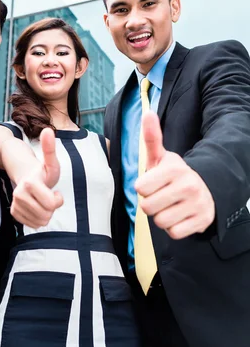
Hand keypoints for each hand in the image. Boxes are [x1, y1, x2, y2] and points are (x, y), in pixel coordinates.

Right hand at [11, 128, 62, 227]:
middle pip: (46, 215)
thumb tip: (48, 130)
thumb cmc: (42, 171)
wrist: (26, 176)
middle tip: (49, 196)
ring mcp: (15, 204)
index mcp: (30, 183)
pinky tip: (37, 207)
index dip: (58, 199)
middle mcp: (19, 194)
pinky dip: (38, 219)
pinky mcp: (14, 212)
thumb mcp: (51, 162)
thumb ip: (50, 149)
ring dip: (46, 213)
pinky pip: (32, 225)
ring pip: (40, 222)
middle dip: (52, 207)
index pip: (52, 204)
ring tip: (43, 201)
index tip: (56, 191)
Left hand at [135, 111, 214, 239]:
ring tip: (170, 206)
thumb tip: (147, 113)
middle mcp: (188, 185)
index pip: (140, 189)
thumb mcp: (162, 157)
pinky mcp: (202, 221)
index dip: (144, 188)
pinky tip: (180, 216)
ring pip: (160, 222)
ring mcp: (197, 204)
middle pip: (148, 207)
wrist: (206, 189)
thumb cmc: (174, 175)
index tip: (153, 184)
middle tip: (162, 196)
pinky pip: (173, 233)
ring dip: (162, 217)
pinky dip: (174, 228)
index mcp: (174, 169)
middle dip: (151, 204)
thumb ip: (152, 138)